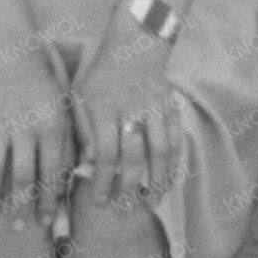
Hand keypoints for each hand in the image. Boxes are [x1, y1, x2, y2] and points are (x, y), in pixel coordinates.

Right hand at [0, 44, 73, 231]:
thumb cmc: (45, 86)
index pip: (52, 173)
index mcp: (52, 127)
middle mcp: (25, 128)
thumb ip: (76, 140)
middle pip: (22, 178)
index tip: (45, 223)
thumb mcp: (68, 108)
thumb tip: (87, 170)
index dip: (48, 201)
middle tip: (19, 229)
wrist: (10, 54)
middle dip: (21, 207)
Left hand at [68, 24, 183, 209]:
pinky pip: (177, 141)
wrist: (134, 47)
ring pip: (161, 151)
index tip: (101, 201)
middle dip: (129, 187)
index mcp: (103, 109)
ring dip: (157, 181)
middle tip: (124, 209)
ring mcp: (155, 110)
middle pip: (134, 156)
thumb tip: (88, 164)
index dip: (104, 180)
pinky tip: (170, 182)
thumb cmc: (100, 78)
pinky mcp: (171, 109)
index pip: (106, 153)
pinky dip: (176, 164)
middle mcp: (131, 110)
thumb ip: (82, 130)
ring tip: (151, 203)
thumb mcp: (79, 98)